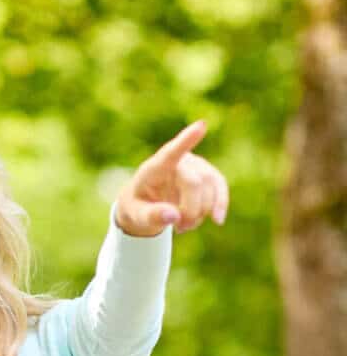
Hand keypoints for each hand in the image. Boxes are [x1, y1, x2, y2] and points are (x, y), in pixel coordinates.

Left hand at [116, 120, 229, 236]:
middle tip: (180, 229)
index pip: (171, 152)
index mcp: (155, 168)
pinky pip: (220, 187)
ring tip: (184, 227)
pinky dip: (220, 204)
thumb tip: (174, 216)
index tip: (202, 125)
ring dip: (202, 212)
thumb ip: (152, 216)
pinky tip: (217, 220)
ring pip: (211, 186)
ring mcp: (195, 166)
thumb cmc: (137, 208)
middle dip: (191, 210)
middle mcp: (178, 161)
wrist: (145, 206)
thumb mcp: (136, 216)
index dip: (186, 140)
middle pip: (195, 182)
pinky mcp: (207, 176)